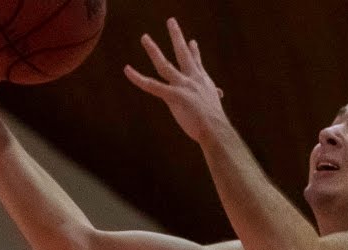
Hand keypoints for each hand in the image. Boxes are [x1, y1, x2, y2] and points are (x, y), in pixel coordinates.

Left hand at [124, 18, 227, 143]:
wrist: (216, 130)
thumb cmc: (214, 122)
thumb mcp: (214, 105)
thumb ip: (213, 96)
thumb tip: (219, 93)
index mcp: (202, 82)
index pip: (196, 63)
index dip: (194, 51)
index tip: (192, 42)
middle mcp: (193, 79)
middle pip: (182, 54)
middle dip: (176, 36)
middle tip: (171, 21)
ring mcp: (183, 86)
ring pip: (164, 65)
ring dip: (153, 50)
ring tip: (145, 37)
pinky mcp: (175, 96)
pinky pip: (152, 85)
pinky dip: (138, 78)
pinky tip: (128, 70)